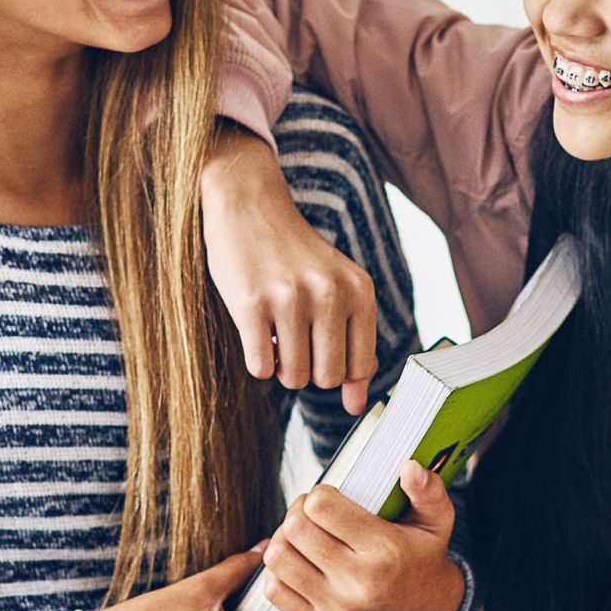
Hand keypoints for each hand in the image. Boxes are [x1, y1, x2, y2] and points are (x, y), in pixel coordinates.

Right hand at [201, 122, 378, 414]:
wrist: (250, 204)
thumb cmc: (294, 255)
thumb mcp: (336, 289)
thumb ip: (352, 345)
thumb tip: (357, 407)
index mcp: (360, 290)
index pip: (360, 368)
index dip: (338, 373)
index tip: (320, 356)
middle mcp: (330, 293)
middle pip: (327, 379)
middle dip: (307, 370)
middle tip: (294, 341)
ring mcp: (290, 298)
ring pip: (293, 378)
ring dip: (281, 366)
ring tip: (275, 334)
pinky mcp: (251, 303)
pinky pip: (260, 367)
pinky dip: (257, 360)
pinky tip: (256, 331)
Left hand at [258, 459, 463, 610]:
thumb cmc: (423, 558)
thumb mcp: (436, 522)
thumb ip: (429, 490)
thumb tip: (409, 467)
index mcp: (385, 550)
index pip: (321, 506)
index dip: (319, 493)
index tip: (330, 498)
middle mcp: (360, 583)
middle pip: (295, 528)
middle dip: (297, 511)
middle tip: (311, 513)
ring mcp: (339, 609)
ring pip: (278, 557)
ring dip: (283, 539)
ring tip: (302, 537)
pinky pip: (274, 590)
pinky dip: (278, 571)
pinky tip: (298, 562)